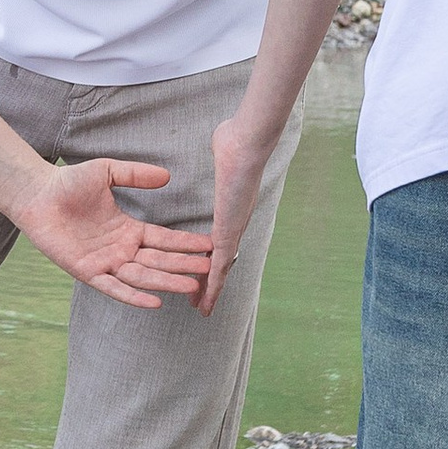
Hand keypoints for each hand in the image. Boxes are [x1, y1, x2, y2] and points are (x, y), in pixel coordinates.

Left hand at [11, 156, 214, 309]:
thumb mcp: (108, 172)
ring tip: (191, 287)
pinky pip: (113, 287)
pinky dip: (133, 296)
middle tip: (209, 271)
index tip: (210, 246)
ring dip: (166, 282)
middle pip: (158, 261)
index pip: (164, 240)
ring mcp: (105, 262)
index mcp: (128, 230)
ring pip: (142, 276)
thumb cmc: (69, 183)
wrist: (37, 194)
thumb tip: (167, 176)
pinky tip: (155, 302)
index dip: (186, 244)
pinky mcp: (87, 272)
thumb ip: (136, 175)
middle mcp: (121, 249)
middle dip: (183, 266)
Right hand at [198, 114, 279, 316]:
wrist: (246, 143)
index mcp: (234, 207)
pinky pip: (218, 268)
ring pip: (221, 270)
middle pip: (223, 259)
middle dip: (212, 279)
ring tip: (201, 309)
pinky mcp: (228, 235)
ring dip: (211, 291)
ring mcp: (233, 230)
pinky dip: (211, 288)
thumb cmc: (236, 139)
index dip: (213, 254)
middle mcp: (236, 223)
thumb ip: (222, 151)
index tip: (204, 265)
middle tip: (202, 297)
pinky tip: (203, 302)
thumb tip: (223, 140)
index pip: (222, 238)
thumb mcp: (223, 147)